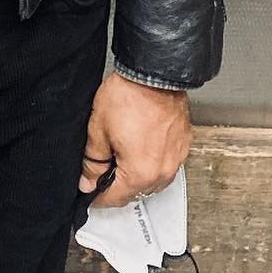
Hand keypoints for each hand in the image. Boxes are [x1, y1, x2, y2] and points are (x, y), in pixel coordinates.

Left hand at [79, 71, 190, 209]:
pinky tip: (140, 147)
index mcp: (141, 173)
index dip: (99, 197)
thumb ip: (92, 161)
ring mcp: (176, 159)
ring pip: (152, 180)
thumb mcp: (99, 130)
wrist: (155, 74)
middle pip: (136, 192)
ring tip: (121, 157)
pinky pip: (165, 165)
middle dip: (118, 186)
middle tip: (102, 171)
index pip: (116, 199)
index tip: (91, 192)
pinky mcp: (183, 146)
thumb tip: (88, 180)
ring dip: (136, 175)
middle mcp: (163, 172)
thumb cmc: (130, 96)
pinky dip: (152, 162)